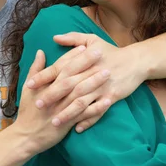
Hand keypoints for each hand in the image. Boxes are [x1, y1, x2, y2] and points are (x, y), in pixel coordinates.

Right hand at [14, 50, 110, 152]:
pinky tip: (108, 100)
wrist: (26, 137)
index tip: (85, 46)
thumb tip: (40, 51)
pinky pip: (85, 113)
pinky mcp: (68, 122)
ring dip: (94, 82)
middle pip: (72, 75)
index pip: (60, 65)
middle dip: (86, 63)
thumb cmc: (28, 111)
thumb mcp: (28, 88)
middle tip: (100, 52)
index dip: (72, 55)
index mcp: (46, 84)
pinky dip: (97, 107)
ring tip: (108, 72)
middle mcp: (54, 94)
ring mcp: (62, 108)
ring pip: (80, 92)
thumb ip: (36, 69)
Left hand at [27, 32, 146, 131]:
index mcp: (84, 59)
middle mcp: (91, 73)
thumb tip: (54, 37)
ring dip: (67, 113)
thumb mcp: (92, 40)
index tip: (29, 84)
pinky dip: (88, 120)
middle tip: (38, 106)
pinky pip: (98, 111)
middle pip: (68, 86)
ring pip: (82, 101)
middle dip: (52, 96)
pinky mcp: (111, 96)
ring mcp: (101, 86)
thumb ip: (72, 38)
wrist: (135, 61)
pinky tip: (77, 128)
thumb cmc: (111, 51)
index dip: (44, 76)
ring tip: (54, 122)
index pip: (60, 68)